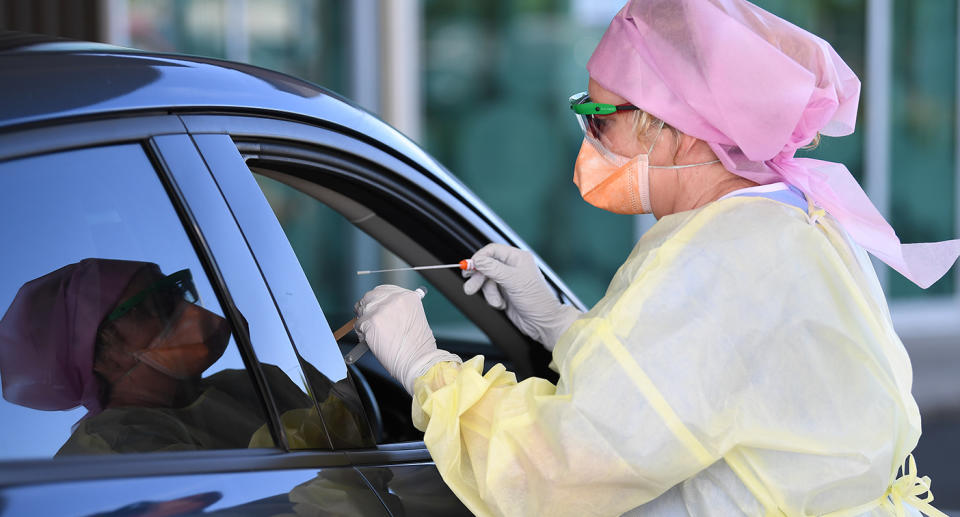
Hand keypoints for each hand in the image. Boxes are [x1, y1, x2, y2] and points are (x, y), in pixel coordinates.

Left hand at [354, 285, 460, 393]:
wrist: (417, 361)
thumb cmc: (418, 346)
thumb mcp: (415, 318)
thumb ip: (399, 309)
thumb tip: (382, 309)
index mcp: (408, 297)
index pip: (384, 290)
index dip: (377, 299)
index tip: (375, 305)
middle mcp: (394, 299)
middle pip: (370, 296)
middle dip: (368, 307)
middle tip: (367, 318)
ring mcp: (381, 310)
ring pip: (363, 310)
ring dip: (364, 321)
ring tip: (371, 333)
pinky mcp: (371, 322)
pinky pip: (358, 324)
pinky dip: (361, 333)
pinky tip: (370, 340)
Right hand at [462, 244, 580, 350]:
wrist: (542, 322)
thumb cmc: (537, 300)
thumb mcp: (513, 281)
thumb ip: (493, 269)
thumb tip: (477, 260)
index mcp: (517, 258)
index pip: (492, 250)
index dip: (479, 257)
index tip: (470, 266)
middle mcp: (512, 267)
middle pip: (486, 265)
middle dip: (478, 277)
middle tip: (470, 287)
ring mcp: (507, 280)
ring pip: (485, 280)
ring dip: (488, 293)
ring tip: (496, 301)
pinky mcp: (504, 293)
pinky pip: (489, 292)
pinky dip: (492, 299)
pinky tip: (502, 304)